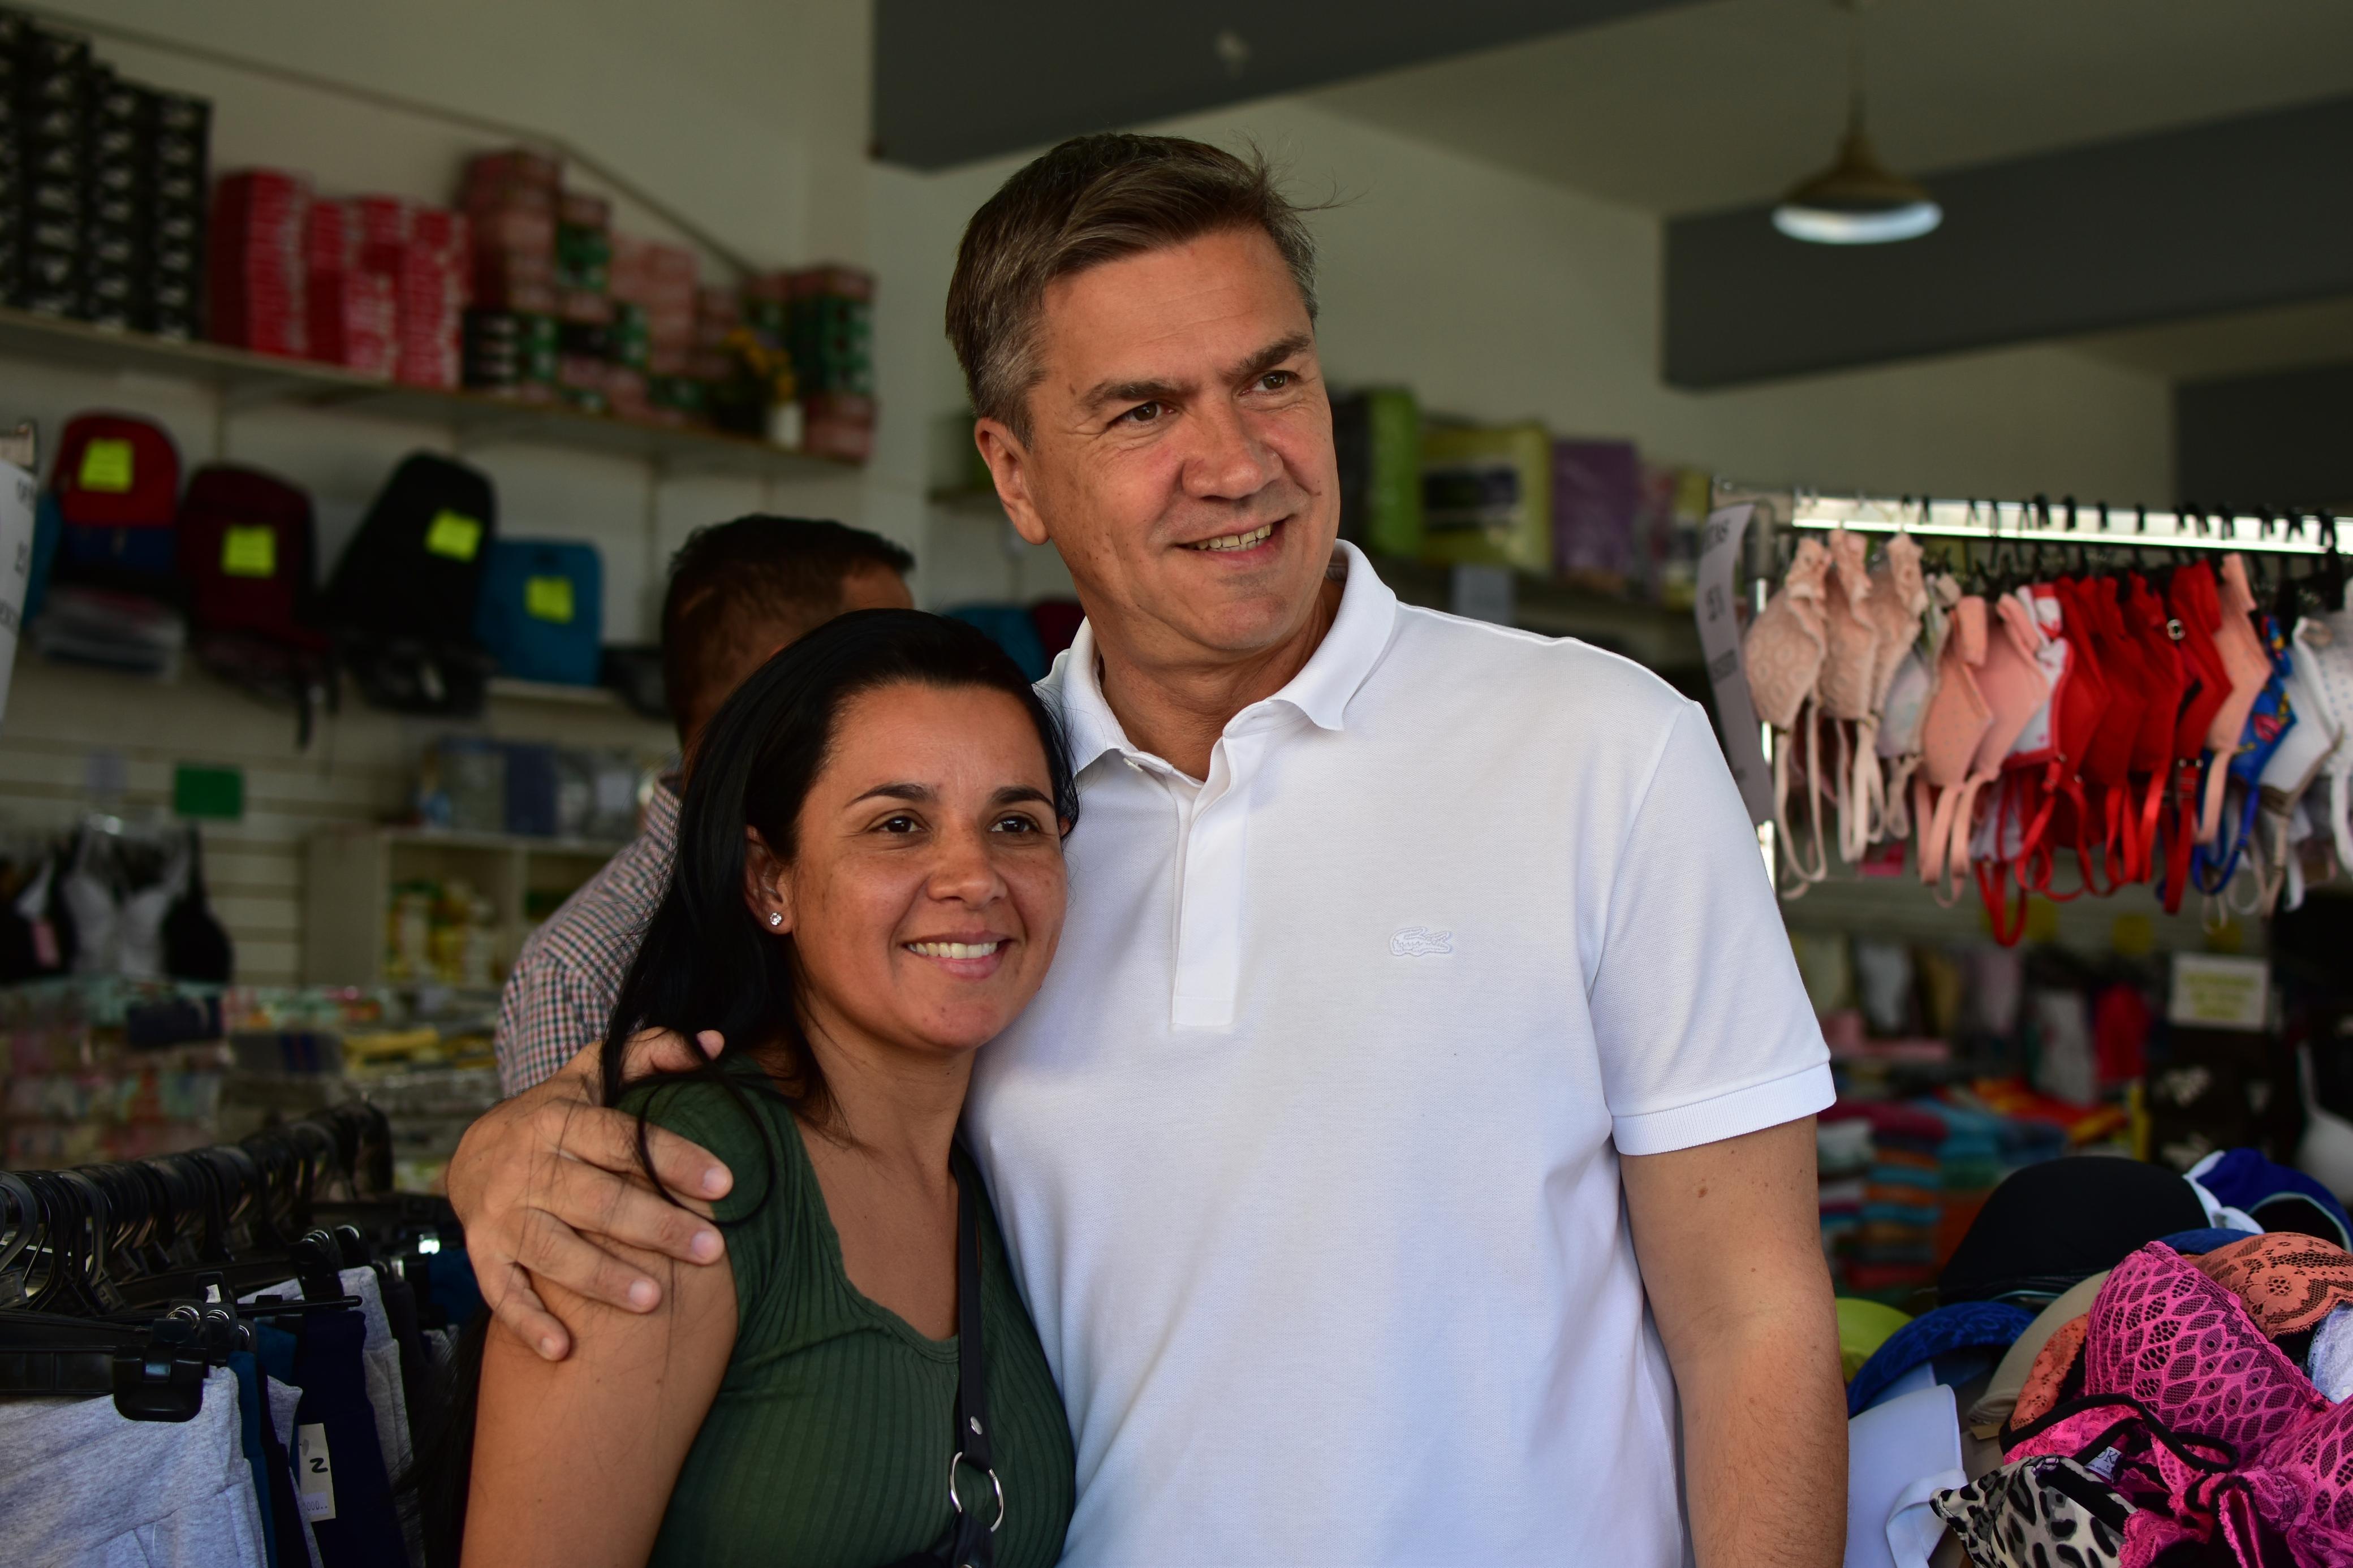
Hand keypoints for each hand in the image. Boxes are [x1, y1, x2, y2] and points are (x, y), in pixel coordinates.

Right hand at [447, 1029, 731, 1359]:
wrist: (469, 1152)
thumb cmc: (555, 1114)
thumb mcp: (595, 1072)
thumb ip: (652, 1052)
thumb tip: (711, 1043)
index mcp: (563, 1121)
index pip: (625, 1140)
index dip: (674, 1159)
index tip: (725, 1183)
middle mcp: (529, 1168)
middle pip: (597, 1200)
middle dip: (656, 1227)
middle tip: (711, 1251)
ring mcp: (502, 1216)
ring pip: (552, 1249)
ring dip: (600, 1277)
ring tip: (653, 1300)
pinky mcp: (482, 1255)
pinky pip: (501, 1293)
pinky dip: (528, 1323)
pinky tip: (564, 1350)